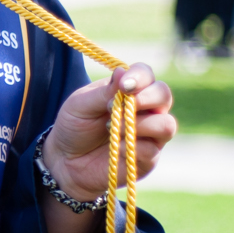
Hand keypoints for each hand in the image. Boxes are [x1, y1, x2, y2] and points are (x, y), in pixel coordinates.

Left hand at [43, 63, 177, 200]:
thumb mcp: (80, 105)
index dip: (140, 77)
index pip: (146, 74)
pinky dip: (132, 147)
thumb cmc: (74, 126)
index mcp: (129, 90)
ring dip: (141, 124)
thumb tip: (122, 71)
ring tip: (114, 128)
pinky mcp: (148, 158)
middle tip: (117, 107)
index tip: (124, 86)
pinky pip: (152, 150)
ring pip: (167, 124)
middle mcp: (145, 109)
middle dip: (146, 98)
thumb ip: (103, 91)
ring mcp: (150, 134)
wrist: (66, 160)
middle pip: (164, 95)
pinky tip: (116, 147)